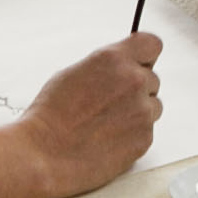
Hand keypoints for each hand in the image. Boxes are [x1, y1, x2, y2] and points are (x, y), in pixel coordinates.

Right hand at [11, 33, 164, 196]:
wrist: (44, 153)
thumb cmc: (51, 114)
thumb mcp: (74, 73)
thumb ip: (106, 68)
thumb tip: (121, 69)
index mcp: (114, 59)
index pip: (152, 45)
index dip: (145, 56)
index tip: (140, 63)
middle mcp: (134, 81)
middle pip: (152, 79)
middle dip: (137, 89)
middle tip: (111, 103)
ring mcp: (143, 110)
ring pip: (153, 106)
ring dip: (138, 112)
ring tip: (107, 124)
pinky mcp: (145, 138)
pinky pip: (147, 131)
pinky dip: (133, 135)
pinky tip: (108, 140)